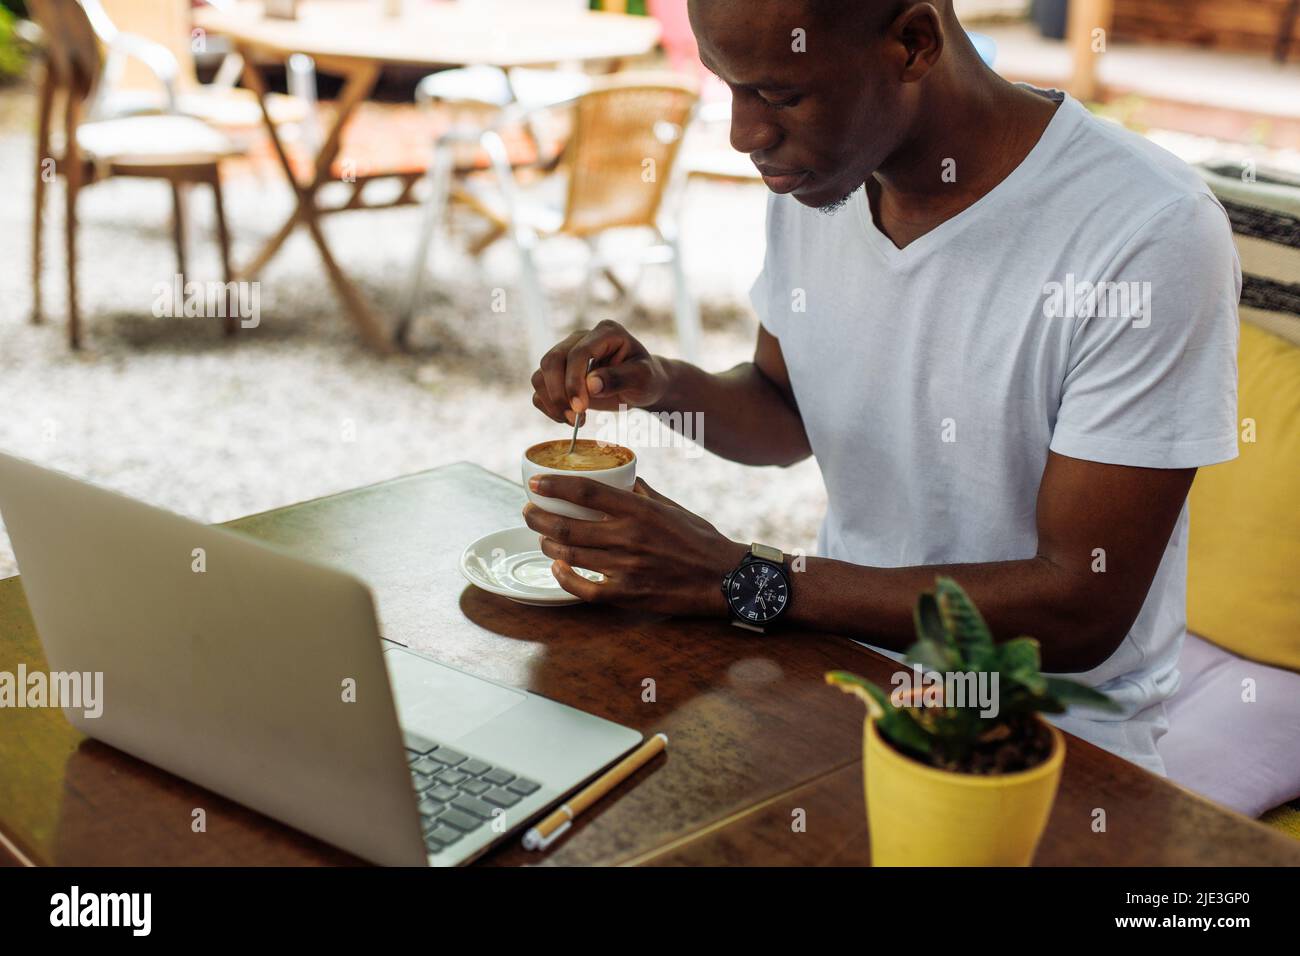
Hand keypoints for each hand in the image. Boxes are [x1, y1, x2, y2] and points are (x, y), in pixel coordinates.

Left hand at [522, 476, 749, 616]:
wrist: (726, 579)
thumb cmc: (701, 541)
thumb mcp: (673, 508)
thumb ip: (643, 494)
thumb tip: (623, 480)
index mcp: (640, 510)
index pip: (586, 491)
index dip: (554, 486)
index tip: (536, 483)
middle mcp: (629, 536)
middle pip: (567, 524)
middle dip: (538, 517)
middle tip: (528, 511)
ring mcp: (626, 567)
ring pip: (570, 554)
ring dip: (548, 543)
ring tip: (542, 536)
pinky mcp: (628, 594)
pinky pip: (584, 589)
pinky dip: (565, 577)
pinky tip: (558, 568)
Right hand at [531, 320, 671, 425]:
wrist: (642, 385)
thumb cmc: (646, 379)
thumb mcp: (643, 379)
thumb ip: (620, 378)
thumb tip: (590, 385)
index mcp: (605, 332)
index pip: (578, 353)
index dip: (574, 381)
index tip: (581, 408)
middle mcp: (580, 338)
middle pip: (551, 361)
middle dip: (558, 393)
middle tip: (574, 419)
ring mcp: (567, 354)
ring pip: (540, 374)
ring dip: (551, 402)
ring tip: (572, 421)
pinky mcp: (559, 372)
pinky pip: (540, 388)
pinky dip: (547, 406)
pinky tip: (567, 418)